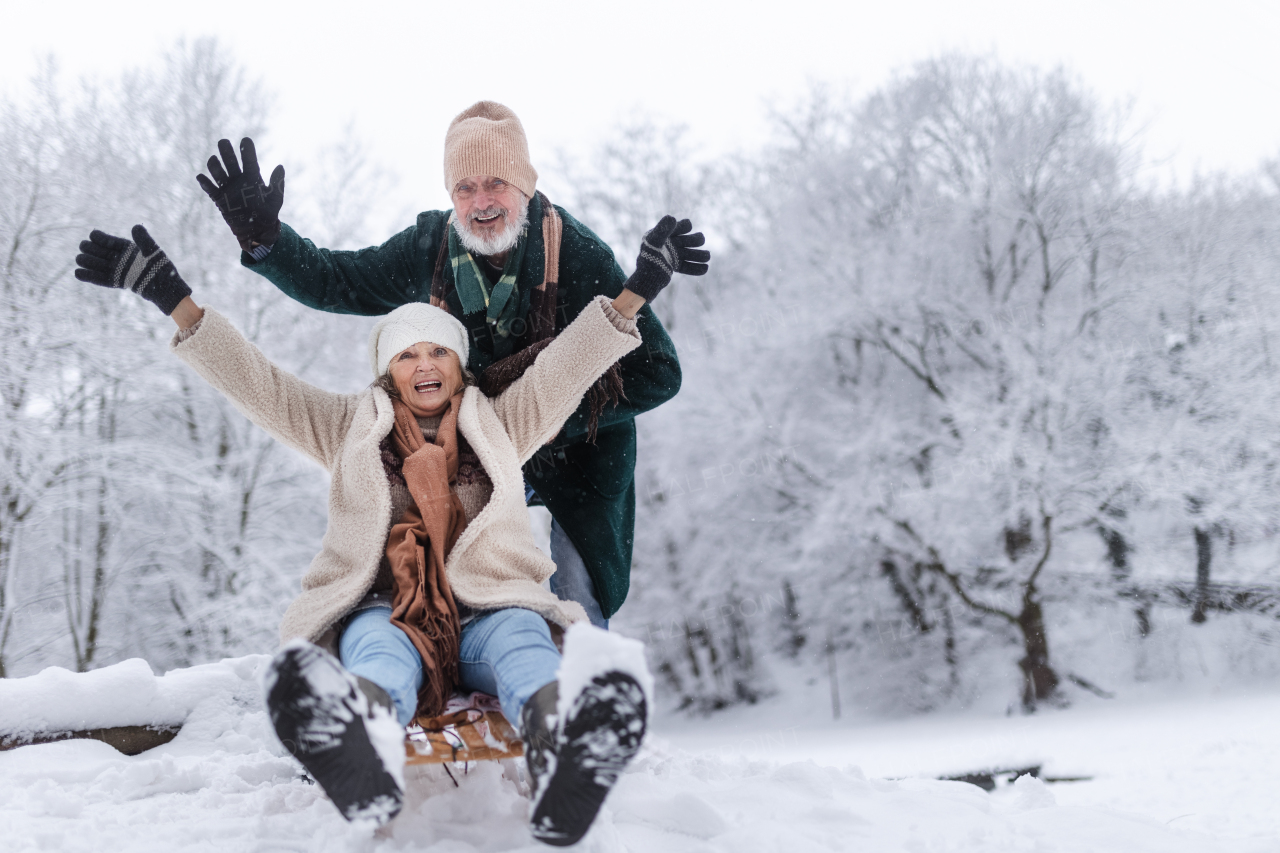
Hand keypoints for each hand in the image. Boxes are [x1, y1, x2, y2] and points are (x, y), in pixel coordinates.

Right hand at [74, 225, 191, 315]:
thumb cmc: (162, 268)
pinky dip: (88, 276)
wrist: (166, 288)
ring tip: (80, 260)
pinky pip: (100, 278)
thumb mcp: (153, 251)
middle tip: (86, 250)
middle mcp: (119, 258)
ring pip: (95, 264)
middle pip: (97, 250)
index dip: (98, 238)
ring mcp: (117, 270)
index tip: (94, 237)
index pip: (106, 240)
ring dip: (87, 261)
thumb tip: (136, 227)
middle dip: (89, 249)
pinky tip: (77, 273)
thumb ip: (144, 240)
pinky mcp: (117, 282)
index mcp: (126, 247)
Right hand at [196, 137, 284, 252]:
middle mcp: (238, 178)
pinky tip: (201, 177)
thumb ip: (277, 184)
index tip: (245, 140)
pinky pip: (210, 189)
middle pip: (230, 161)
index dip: (247, 150)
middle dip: (226, 151)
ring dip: (214, 165)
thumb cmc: (268, 213)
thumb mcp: (275, 199)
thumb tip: (280, 166)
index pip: (249, 160)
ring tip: (213, 160)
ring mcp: (228, 187)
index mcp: (253, 176)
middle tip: (223, 142)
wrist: (257, 230)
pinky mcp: (220, 198)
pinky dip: (205, 183)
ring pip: (218, 172)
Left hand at [624, 216, 709, 302]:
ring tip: (707, 256)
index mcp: (666, 234)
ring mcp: (674, 255)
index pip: (683, 225)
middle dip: (697, 240)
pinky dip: (697, 268)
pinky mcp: (676, 266)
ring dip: (701, 254)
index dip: (686, 226)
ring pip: (692, 253)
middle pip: (691, 239)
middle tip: (699, 243)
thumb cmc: (648, 256)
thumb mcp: (654, 241)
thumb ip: (662, 229)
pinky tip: (705, 268)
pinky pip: (689, 266)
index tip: (687, 229)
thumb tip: (672, 217)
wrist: (646, 278)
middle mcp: (671, 243)